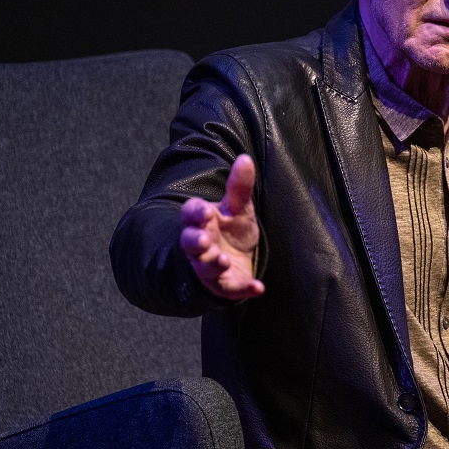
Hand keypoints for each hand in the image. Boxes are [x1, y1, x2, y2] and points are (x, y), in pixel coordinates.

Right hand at [179, 154, 264, 299]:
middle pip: (190, 242)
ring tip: (222, 262)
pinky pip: (230, 288)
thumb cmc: (231, 230)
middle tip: (205, 240)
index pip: (191, 213)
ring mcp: (208, 266)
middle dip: (195, 241)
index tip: (206, 211)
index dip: (196, 212)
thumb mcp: (238, 208)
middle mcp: (200, 244)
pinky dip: (243, 288)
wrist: (235, 259)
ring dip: (212, 264)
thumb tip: (246, 159)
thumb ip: (240, 186)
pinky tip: (258, 288)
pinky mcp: (222, 285)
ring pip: (203, 267)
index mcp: (201, 221)